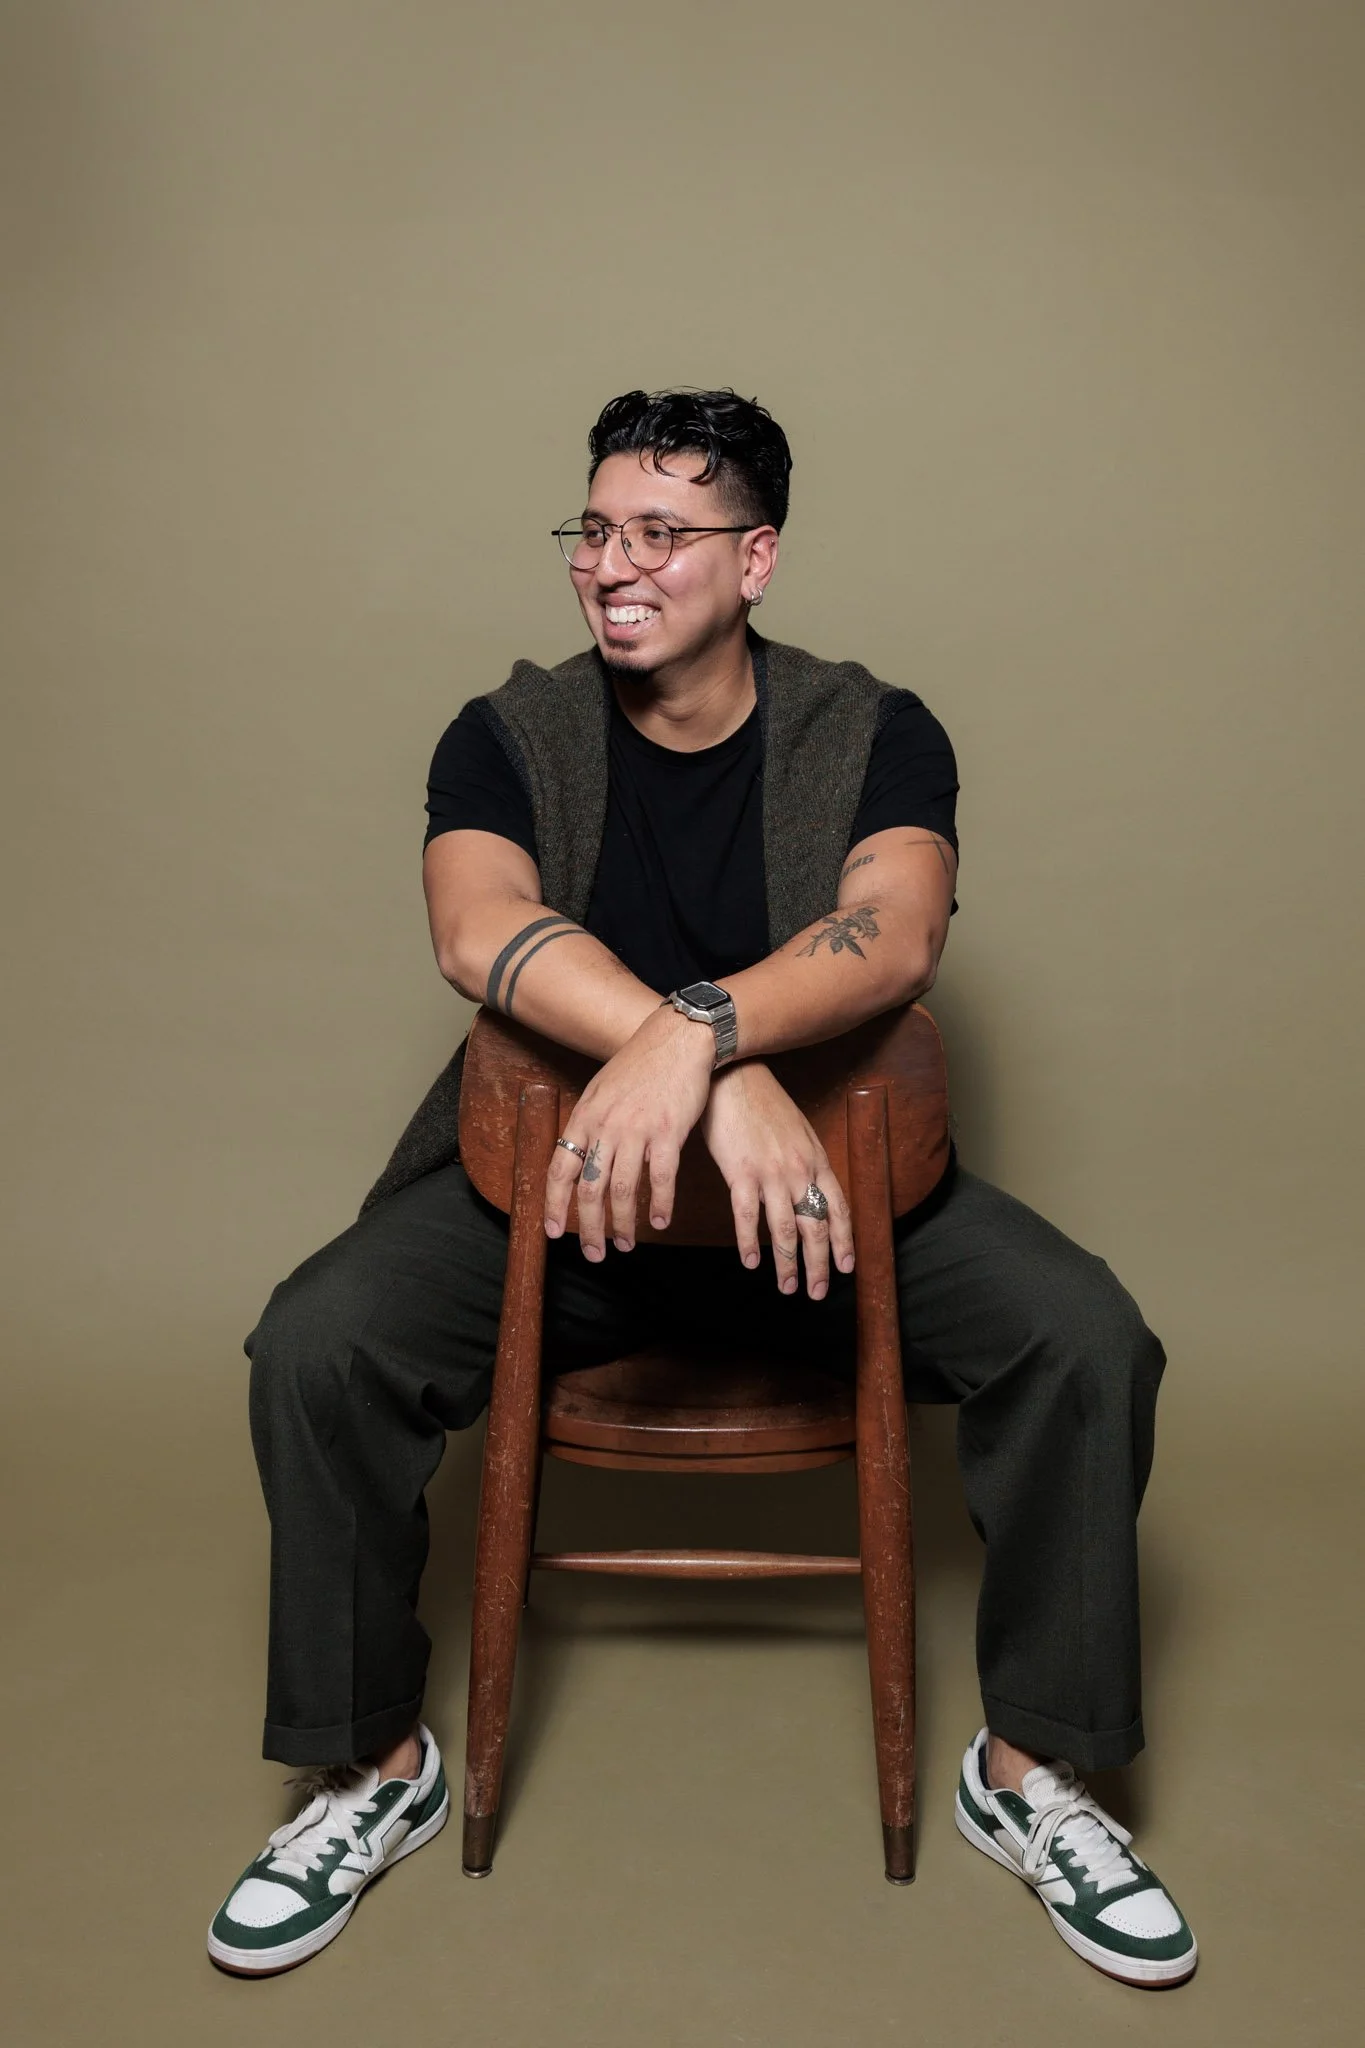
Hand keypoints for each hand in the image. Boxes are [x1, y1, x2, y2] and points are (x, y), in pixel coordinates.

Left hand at [544, 1004, 715, 1257]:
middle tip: (593, 1253)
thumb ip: (589, 1123)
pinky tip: (659, 1221)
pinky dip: (660, 1205)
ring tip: (625, 1244)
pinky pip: (661, 1178)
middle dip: (588, 1228)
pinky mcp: (669, 1131)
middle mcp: (606, 1127)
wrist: (678, 1038)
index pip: (560, 1170)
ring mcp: (637, 1129)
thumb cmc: (640, 1064)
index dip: (554, 1206)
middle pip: (589, 1189)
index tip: (553, 1232)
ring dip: (623, 1224)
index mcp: (585, 1117)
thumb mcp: (601, 1090)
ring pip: (623, 1190)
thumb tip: (577, 1154)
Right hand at [699, 1061, 853, 1298]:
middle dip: (820, 1264)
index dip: (844, 1241)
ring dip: (787, 1264)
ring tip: (788, 1287)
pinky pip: (747, 1217)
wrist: (732, 1074)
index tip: (847, 1268)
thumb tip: (809, 1186)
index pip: (838, 1209)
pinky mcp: (740, 1173)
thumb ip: (805, 1159)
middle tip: (818, 1293)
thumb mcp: (796, 1128)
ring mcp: (771, 1173)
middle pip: (815, 1227)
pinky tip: (751, 1262)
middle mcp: (799, 1170)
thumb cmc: (761, 1101)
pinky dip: (750, 1244)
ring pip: (785, 1230)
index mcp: (816, 1159)